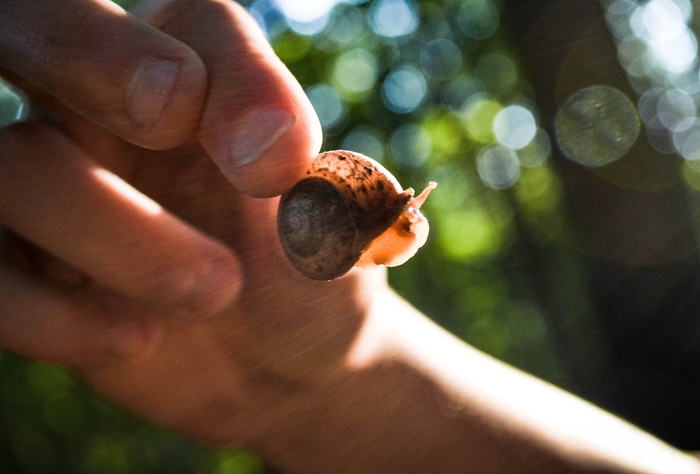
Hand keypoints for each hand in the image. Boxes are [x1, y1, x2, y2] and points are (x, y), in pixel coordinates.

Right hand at [0, 0, 371, 445]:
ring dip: (119, 234)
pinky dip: (54, 315)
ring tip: (215, 293)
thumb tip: (278, 158)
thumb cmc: (308, 278)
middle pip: (43, 26)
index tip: (280, 165)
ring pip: (16, 161)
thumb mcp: (337, 235)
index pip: (199, 26)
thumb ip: (326, 190)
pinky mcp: (22, 262)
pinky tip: (138, 339)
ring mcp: (53, 181)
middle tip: (167, 113)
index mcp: (203, 85)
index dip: (238, 78)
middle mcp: (108, 112)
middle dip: (92, 55)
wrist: (279, 363)